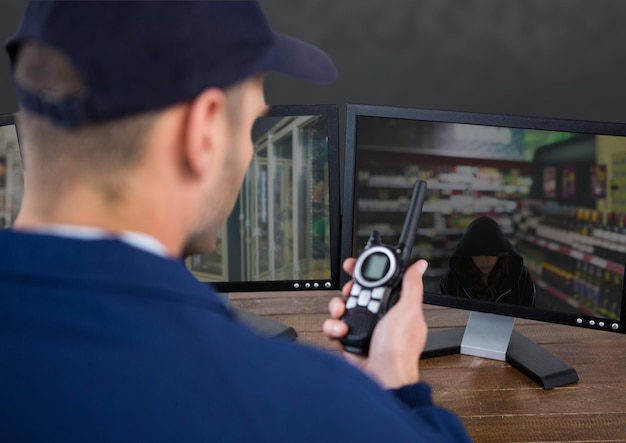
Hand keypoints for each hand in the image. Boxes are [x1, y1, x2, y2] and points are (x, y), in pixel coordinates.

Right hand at [323, 258, 428, 388]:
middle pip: (357, 292)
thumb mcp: (408, 311)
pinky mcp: (350, 340)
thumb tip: (420, 266)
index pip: (379, 281)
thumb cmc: (400, 350)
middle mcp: (379, 316)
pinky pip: (336, 327)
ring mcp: (364, 328)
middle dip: (349, 290)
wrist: (384, 379)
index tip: (355, 266)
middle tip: (348, 293)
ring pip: (343, 308)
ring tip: (342, 315)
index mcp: (395, 306)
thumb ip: (411, 286)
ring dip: (338, 309)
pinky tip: (341, 331)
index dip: (366, 271)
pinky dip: (334, 328)